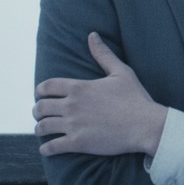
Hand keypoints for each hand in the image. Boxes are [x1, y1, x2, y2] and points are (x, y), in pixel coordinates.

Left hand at [33, 33, 168, 156]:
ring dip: (39, 129)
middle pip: (40, 107)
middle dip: (37, 111)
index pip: (46, 86)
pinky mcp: (78, 143)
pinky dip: (46, 148)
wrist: (146, 125)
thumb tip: (92, 35)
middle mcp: (72, 105)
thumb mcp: (121, 72)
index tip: (42, 96)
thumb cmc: (135, 98)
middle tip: (41, 114)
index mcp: (79, 87)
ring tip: (43, 131)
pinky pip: (52, 147)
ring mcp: (74, 125)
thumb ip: (103, 54)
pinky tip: (48, 148)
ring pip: (42, 127)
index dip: (40, 91)